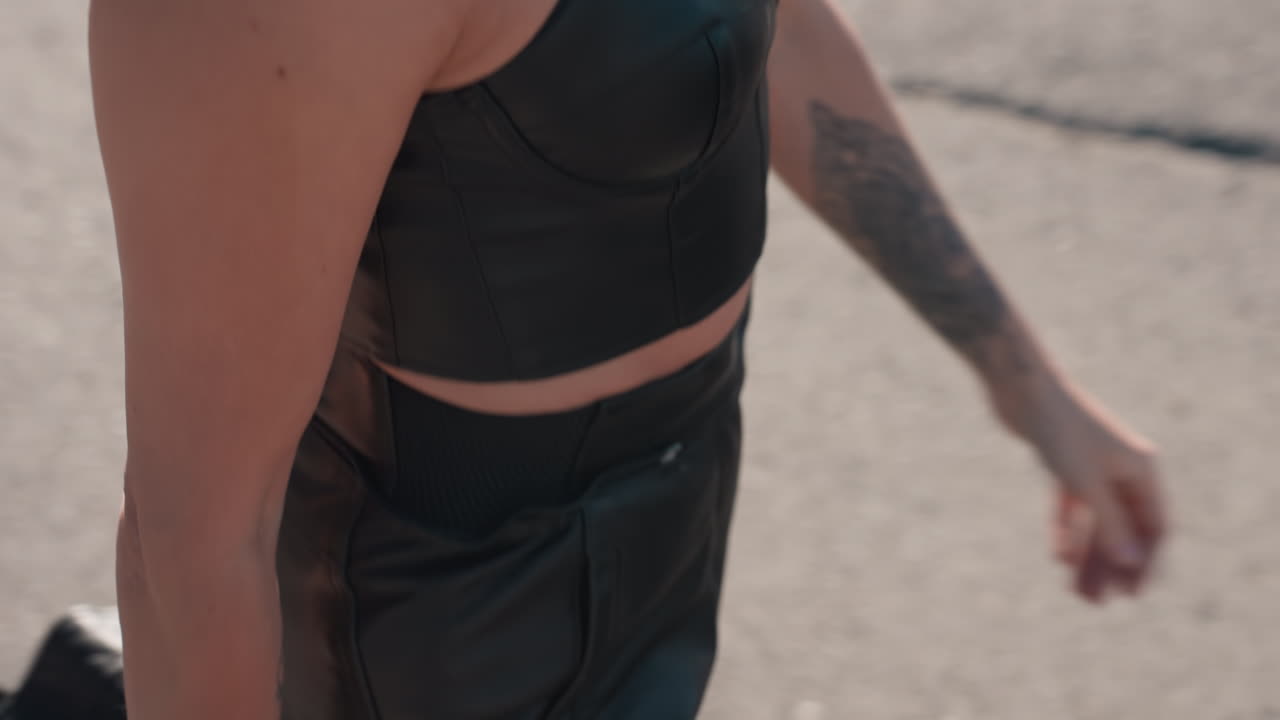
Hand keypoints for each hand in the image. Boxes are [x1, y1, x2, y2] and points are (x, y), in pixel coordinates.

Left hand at [991, 376, 1166, 602]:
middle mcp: (1123, 468)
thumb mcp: (1086, 483)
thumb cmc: (1060, 430)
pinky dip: (1067, 530)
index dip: (1145, 562)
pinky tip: (1057, 556)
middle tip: (1095, 601)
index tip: (1131, 594)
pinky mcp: (1066, 463)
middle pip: (1123, 528)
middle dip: (1111, 566)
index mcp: (1142, 470)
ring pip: (1096, 520)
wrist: (1022, 389)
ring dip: (1087, 554)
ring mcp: (1094, 465)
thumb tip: (1130, 563)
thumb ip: (1109, 524)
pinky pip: (1073, 506)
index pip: (1154, 527)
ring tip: (1076, 588)